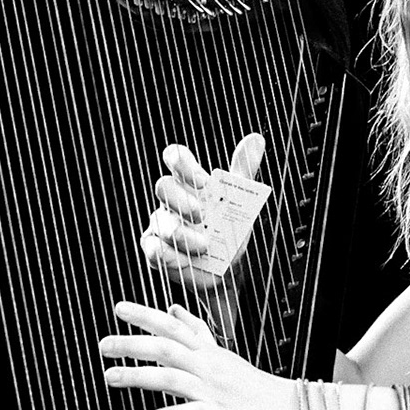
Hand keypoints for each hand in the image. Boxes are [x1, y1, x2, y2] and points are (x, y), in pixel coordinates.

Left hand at [100, 300, 286, 409]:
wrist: (283, 405)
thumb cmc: (250, 382)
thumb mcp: (221, 350)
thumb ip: (195, 329)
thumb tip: (172, 308)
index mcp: (206, 350)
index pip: (172, 327)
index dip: (146, 316)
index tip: (119, 309)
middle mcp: (207, 365)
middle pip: (166, 349)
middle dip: (132, 344)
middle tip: (103, 344)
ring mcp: (213, 388)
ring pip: (173, 378)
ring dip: (140, 376)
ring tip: (111, 376)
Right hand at [140, 133, 265, 290]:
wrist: (228, 270)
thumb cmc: (229, 230)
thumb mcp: (240, 200)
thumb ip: (244, 170)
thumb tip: (256, 139)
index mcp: (191, 183)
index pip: (176, 159)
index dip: (182, 162)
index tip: (202, 179)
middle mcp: (173, 201)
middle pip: (163, 186)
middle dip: (181, 200)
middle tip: (202, 215)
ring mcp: (162, 225)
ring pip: (160, 221)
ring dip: (181, 233)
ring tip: (203, 246)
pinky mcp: (156, 250)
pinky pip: (153, 248)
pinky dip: (169, 255)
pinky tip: (184, 260)